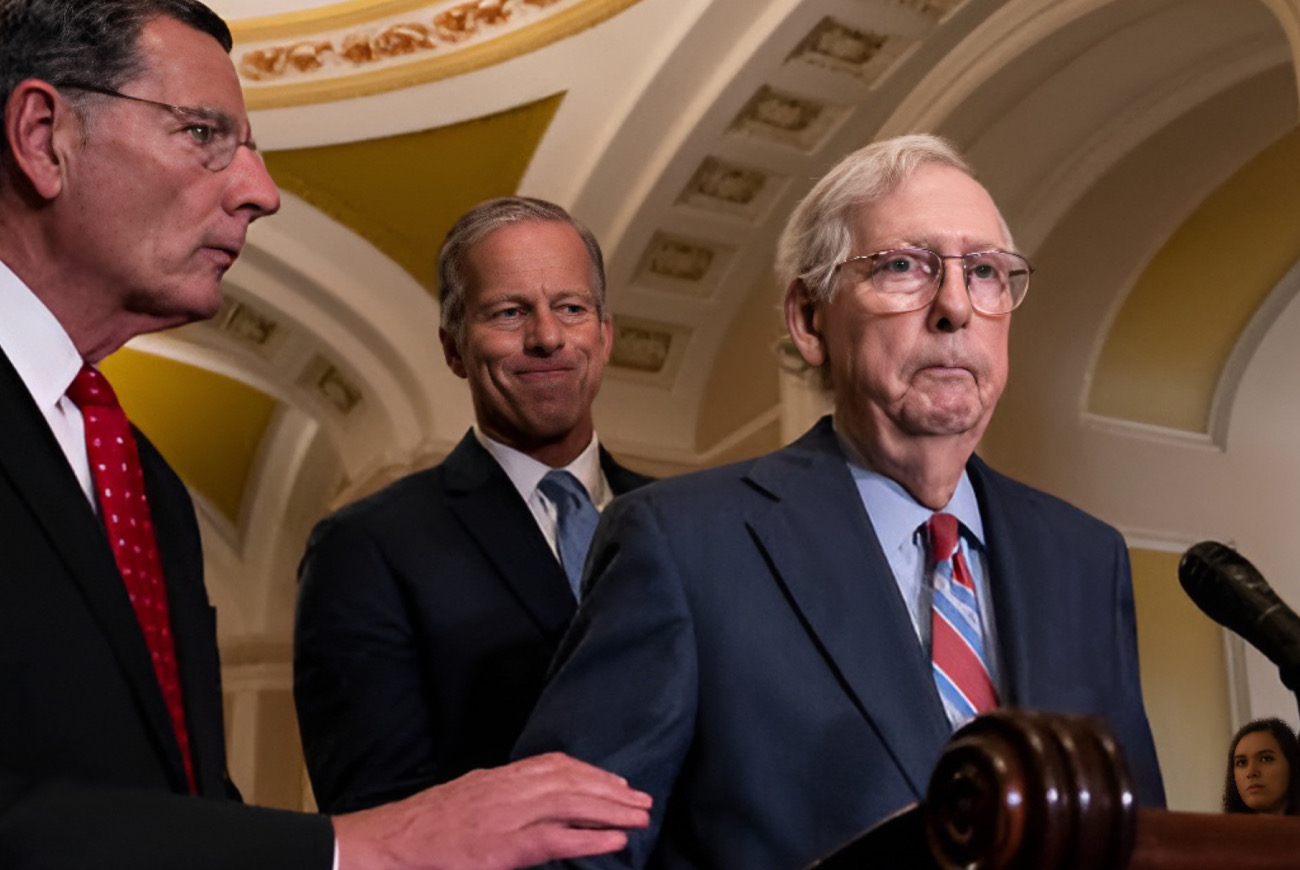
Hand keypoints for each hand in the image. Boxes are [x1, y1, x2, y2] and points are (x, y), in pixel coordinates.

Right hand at [332, 752, 651, 869]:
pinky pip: (557, 839)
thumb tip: (529, 805)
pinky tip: (616, 841)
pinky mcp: (505, 847)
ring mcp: (507, 816)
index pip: (555, 764)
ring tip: (640, 818)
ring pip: (572, 803)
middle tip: (642, 800)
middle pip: (572, 781)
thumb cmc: (424, 828)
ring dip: (612, 810)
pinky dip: (591, 838)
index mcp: (499, 778)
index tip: (616, 781)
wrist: (389, 842)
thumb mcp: (467, 799)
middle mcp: (507, 790)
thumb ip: (499, 798)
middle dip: (611, 790)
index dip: (590, 772)